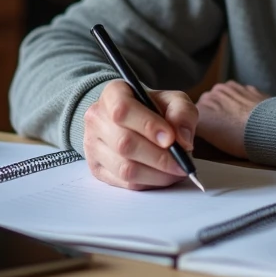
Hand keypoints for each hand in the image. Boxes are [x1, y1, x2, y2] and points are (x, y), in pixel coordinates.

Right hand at [82, 80, 197, 190]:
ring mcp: (93, 145)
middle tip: (182, 162)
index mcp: (113, 93)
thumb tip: (182, 140)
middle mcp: (97, 118)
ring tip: (175, 170)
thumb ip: (182, 113)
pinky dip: (149, 182)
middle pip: (124, 143)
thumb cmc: (155, 109)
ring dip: (156, 174)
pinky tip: (162, 176)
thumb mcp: (174, 101)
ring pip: (124, 168)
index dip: (148, 126)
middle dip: (159, 157)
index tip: (170, 138)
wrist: (137, 121)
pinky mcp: (97, 169)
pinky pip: (124, 182)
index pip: (123, 109)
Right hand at [195, 81, 270, 158]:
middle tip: (224, 130)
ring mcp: (229, 88)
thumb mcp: (215, 143)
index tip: (207, 135)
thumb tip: (199, 135)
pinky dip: (241, 102)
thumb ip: (203, 133)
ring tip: (237, 123)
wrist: (271, 129)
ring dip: (226, 106)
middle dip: (213, 114)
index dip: (200, 127)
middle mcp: (211, 95)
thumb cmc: (243, 140)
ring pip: (222, 97)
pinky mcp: (245, 87)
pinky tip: (248, 115)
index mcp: (199, 110)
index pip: (192, 118)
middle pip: (206, 105)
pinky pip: (239, 94)